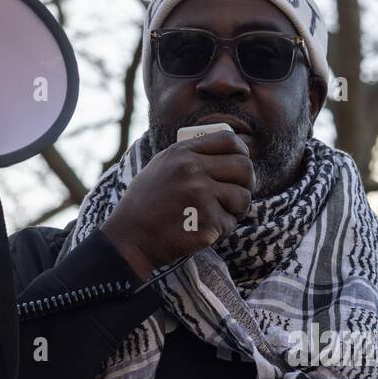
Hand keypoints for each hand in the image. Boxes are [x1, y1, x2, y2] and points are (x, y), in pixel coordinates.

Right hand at [100, 129, 255, 276]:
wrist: (129, 238)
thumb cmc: (146, 204)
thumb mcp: (161, 166)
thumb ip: (190, 156)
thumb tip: (228, 152)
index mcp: (182, 153)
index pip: (229, 140)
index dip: (242, 152)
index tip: (240, 165)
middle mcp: (193, 171)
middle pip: (244, 167)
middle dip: (247, 183)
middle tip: (237, 194)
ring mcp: (201, 197)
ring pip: (243, 198)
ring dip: (237, 209)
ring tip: (218, 215)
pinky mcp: (207, 223)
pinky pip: (231, 224)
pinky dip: (222, 230)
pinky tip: (204, 230)